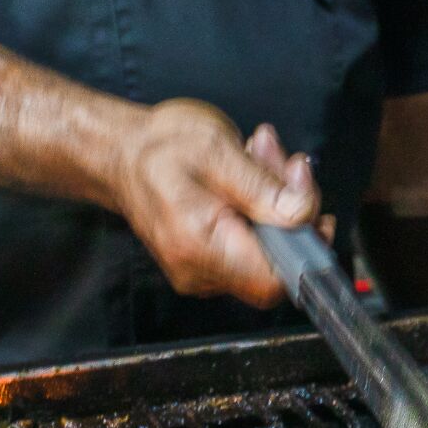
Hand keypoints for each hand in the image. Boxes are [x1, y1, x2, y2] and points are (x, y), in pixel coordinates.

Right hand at [109, 104, 324, 304]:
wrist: (119, 152)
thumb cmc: (156, 147)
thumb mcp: (216, 150)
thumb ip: (262, 187)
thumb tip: (301, 215)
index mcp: (200, 245)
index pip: (273, 280)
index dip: (304, 246)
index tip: (308, 205)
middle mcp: (200, 269)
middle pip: (276, 262)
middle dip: (291, 207)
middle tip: (287, 163)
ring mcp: (204, 269)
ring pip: (268, 249)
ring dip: (276, 200)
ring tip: (262, 156)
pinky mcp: (208, 260)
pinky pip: (252, 244)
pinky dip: (260, 209)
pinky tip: (251, 175)